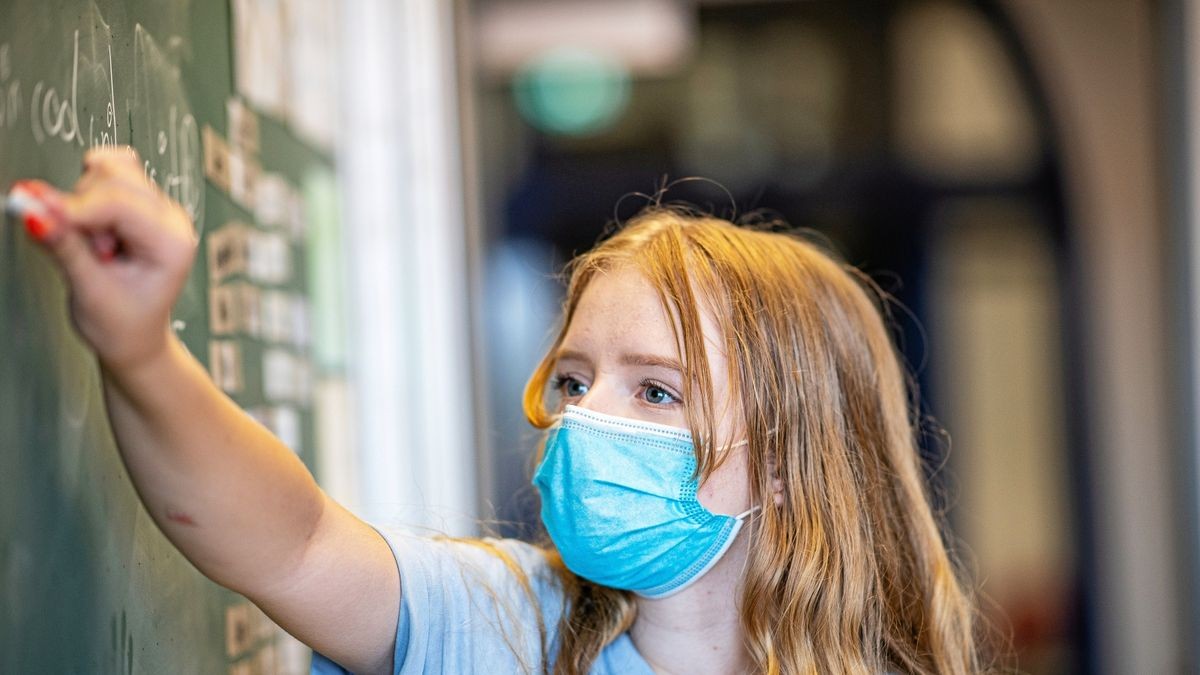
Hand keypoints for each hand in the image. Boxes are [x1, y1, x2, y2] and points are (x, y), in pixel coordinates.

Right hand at [30, 145, 197, 373]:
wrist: (134, 335)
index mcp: (172, 243)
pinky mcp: (140, 203)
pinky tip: (92, 222)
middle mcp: (171, 219)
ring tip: (96, 248)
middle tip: (85, 251)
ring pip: (110, 171)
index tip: (36, 212)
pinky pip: (111, 173)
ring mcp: (157, 208)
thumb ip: (64, 247)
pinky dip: (89, 190)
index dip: (74, 207)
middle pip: (115, 178)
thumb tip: (34, 209)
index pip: (120, 203)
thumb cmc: (123, 323)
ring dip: (85, 203)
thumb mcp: (90, 291)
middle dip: (82, 209)